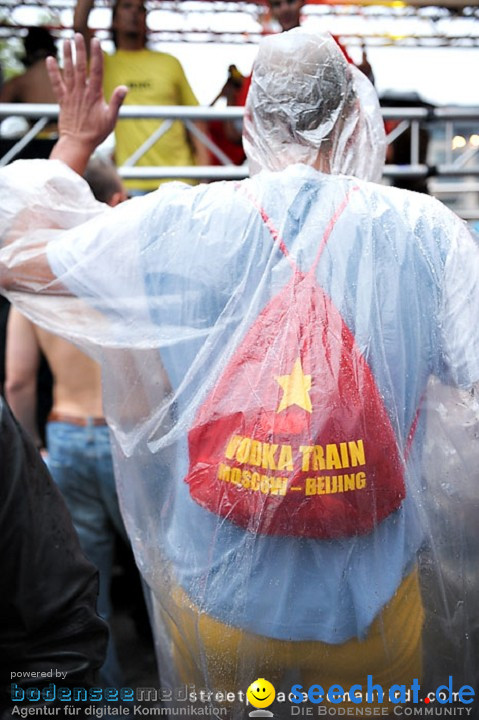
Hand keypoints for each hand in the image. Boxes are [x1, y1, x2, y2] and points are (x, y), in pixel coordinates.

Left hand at [47, 33, 127, 173]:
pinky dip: (52, 71)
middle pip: (80, 66)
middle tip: (77, 35)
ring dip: (66, 55)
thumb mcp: (111, 119)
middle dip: (79, 49)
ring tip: (65, 41)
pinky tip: (50, 59)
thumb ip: (117, 102)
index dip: (96, 54)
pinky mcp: (62, 101)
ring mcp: (71, 95)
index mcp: (94, 95)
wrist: (77, 144)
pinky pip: (56, 83)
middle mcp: (81, 92)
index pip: (96, 70)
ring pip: (68, 71)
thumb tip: (125, 88)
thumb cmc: (96, 133)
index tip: (96, 41)